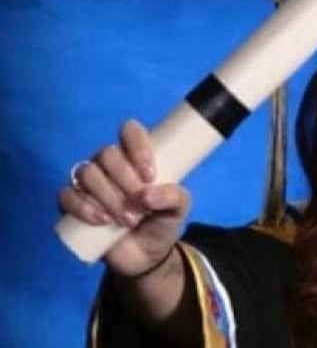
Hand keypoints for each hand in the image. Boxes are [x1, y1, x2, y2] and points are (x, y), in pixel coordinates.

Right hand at [58, 119, 190, 276]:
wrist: (146, 255)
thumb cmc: (162, 222)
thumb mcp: (179, 209)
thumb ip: (173, 197)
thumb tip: (147, 195)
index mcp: (136, 156)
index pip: (130, 132)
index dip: (138, 148)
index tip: (150, 175)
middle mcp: (110, 164)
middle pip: (107, 154)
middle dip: (125, 181)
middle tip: (141, 206)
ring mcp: (89, 183)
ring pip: (87, 173)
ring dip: (108, 197)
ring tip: (128, 220)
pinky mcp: (73, 204)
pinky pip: (66, 195)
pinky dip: (83, 207)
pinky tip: (102, 220)